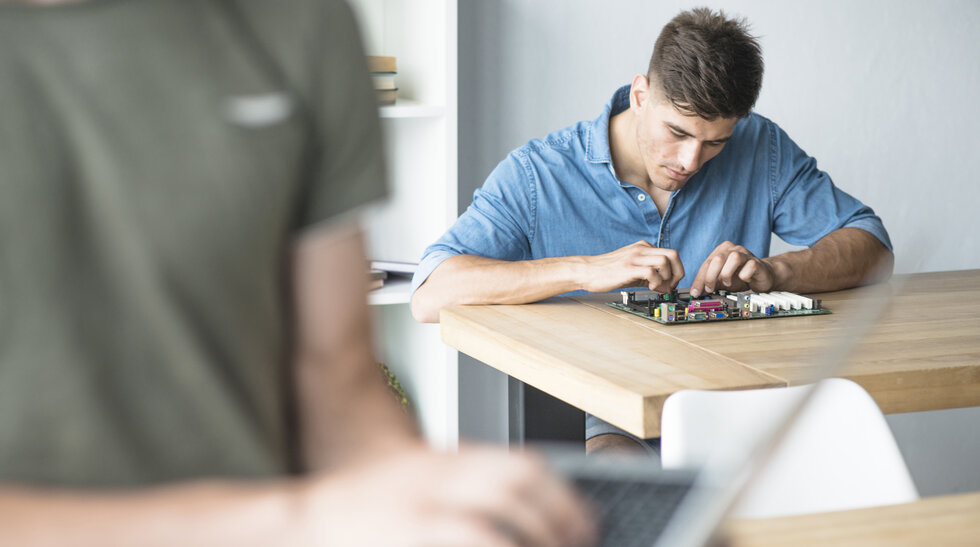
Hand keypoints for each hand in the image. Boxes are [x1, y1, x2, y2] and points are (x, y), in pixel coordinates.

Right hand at [304, 445, 596, 546]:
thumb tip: (525, 493)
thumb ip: (464, 478)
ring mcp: (418, 513)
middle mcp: (433, 481)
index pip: (518, 465)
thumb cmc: (363, 508)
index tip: (582, 522)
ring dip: (532, 541)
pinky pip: (469, 543)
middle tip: (577, 543)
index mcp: (440, 462)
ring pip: (492, 524)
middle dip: (557, 521)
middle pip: (513, 489)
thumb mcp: (418, 475)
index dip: (561, 495)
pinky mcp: (409, 539)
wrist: (303, 525)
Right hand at [579, 241, 683, 293]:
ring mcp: (634, 257)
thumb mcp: (632, 268)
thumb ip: (649, 274)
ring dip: (667, 278)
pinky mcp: (628, 268)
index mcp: (643, 247)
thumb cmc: (607, 271)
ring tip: (658, 287)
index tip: (671, 283)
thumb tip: (667, 286)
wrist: (587, 271)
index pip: (671, 254)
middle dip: (678, 272)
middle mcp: (641, 249)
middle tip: (671, 285)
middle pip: (673, 255)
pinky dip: (656, 282)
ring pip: (665, 261)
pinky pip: (651, 272)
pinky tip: (650, 288)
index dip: (676, 270)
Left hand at [689, 241, 775, 296]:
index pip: (706, 264)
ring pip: (733, 258)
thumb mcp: (721, 281)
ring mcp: (746, 254)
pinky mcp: (757, 262)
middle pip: (717, 259)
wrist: (762, 275)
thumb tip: (695, 293)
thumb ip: (709, 284)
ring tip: (727, 283)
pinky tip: (743, 279)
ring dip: (727, 274)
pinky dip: (744, 275)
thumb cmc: (741, 276)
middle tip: (709, 289)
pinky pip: (749, 267)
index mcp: (721, 251)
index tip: (695, 292)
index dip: (699, 279)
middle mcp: (733, 249)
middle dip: (710, 277)